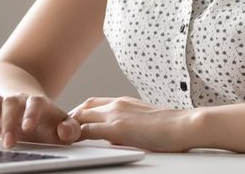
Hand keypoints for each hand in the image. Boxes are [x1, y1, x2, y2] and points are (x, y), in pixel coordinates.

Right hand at [0, 93, 80, 148]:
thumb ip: (70, 129)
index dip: (31, 113)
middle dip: (8, 122)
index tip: (28, 126)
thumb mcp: (60, 123)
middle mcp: (17, 100)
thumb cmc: (44, 119)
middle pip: (11, 103)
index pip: (35, 103)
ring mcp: (1, 102)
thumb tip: (65, 131)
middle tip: (9, 142)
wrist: (24, 102)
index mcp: (37, 103)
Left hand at [69, 96, 194, 151]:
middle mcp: (117, 104)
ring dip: (69, 125)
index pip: (94, 103)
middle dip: (70, 118)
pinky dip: (76, 135)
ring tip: (59, 137)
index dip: (80, 113)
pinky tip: (70, 143)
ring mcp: (116, 114)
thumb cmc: (170, 127)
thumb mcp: (143, 121)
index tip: (72, 123)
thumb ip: (127, 125)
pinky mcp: (117, 127)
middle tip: (60, 131)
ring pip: (82, 116)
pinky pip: (89, 130)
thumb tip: (115, 137)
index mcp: (123, 101)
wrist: (184, 124)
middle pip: (84, 107)